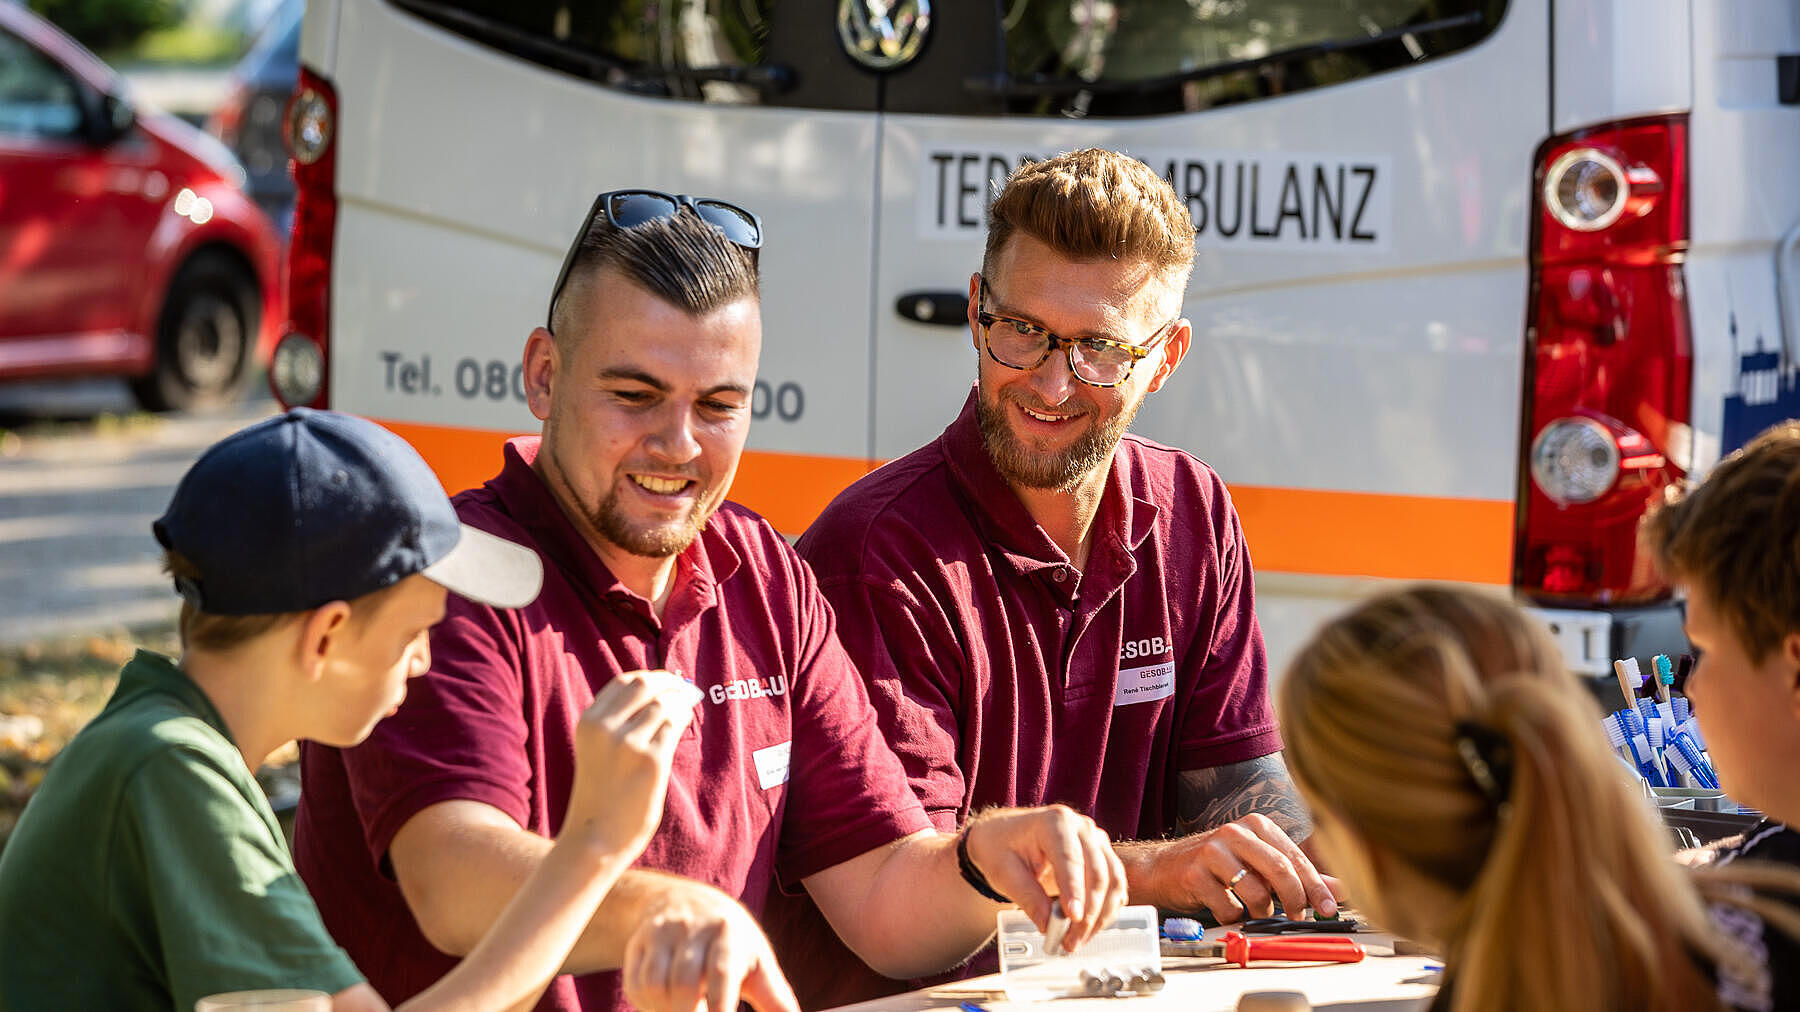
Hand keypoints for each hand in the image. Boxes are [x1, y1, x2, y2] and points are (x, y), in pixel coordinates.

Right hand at [563, 670, 698, 856]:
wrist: (595, 838)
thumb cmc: (601, 793)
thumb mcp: (596, 749)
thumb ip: (616, 721)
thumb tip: (659, 691)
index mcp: (588, 723)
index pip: (623, 683)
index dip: (650, 677)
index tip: (665, 681)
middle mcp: (605, 728)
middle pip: (645, 686)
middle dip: (669, 683)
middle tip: (684, 688)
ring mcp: (628, 744)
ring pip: (663, 704)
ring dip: (679, 701)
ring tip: (686, 706)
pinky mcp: (651, 761)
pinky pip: (674, 727)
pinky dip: (683, 719)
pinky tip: (685, 721)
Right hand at [622, 883, 798, 1011]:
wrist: (687, 900)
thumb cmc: (733, 943)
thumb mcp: (758, 962)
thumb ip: (776, 998)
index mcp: (729, 933)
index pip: (721, 972)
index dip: (719, 1003)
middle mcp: (693, 928)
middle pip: (682, 984)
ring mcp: (662, 933)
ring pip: (652, 984)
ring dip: (664, 1009)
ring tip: (687, 1008)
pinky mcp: (638, 941)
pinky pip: (634, 982)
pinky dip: (646, 1002)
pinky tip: (664, 1002)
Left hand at [962, 805, 1127, 951]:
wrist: (1003, 835)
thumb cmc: (1001, 847)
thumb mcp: (1003, 872)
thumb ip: (1027, 897)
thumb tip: (1048, 925)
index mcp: (1054, 822)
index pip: (1070, 859)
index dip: (1074, 890)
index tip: (1072, 919)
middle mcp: (1082, 827)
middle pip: (1098, 873)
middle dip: (1088, 913)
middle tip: (1070, 941)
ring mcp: (1096, 840)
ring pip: (1113, 881)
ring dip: (1100, 916)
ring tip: (1077, 940)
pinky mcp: (1103, 857)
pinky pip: (1115, 886)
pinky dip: (1106, 911)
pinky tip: (1090, 929)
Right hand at [1138, 813, 1340, 921]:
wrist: (1162, 868)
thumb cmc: (1215, 866)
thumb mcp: (1256, 863)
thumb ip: (1295, 874)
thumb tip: (1335, 889)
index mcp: (1255, 825)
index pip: (1295, 857)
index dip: (1316, 885)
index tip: (1329, 907)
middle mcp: (1235, 833)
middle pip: (1280, 870)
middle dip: (1296, 899)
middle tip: (1300, 917)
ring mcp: (1213, 852)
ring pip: (1256, 892)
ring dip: (1263, 912)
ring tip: (1255, 911)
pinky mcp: (1194, 874)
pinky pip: (1229, 908)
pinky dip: (1233, 916)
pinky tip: (1225, 908)